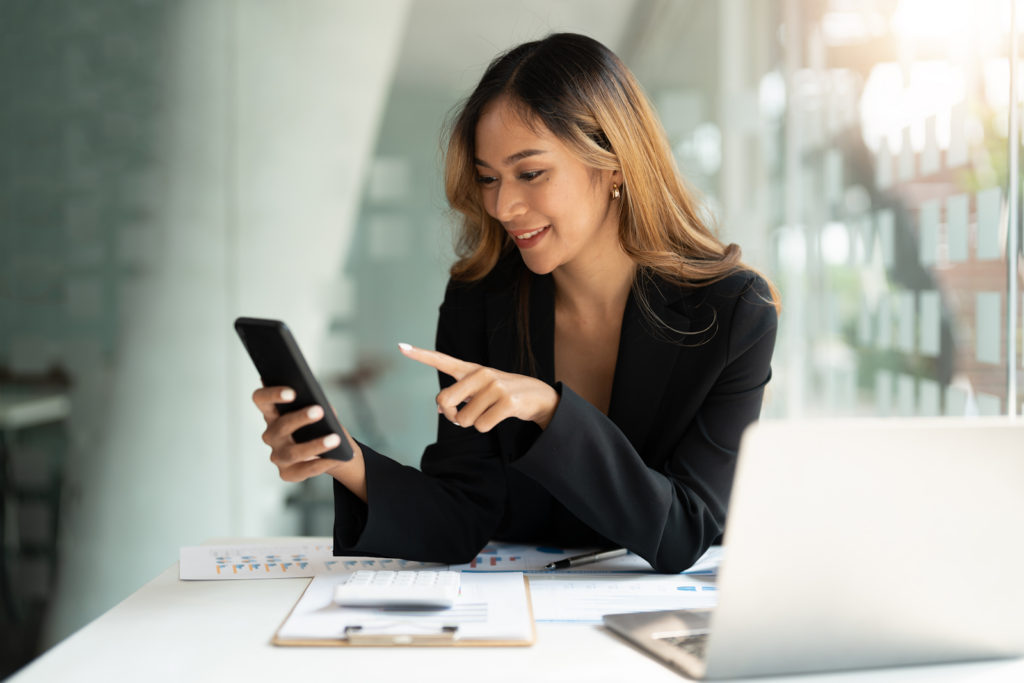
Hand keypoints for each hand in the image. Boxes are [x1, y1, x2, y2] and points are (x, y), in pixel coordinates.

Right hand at [252, 386, 365, 500]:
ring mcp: (277, 456)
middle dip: (300, 418)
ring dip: (315, 445)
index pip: (261, 399)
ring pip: (292, 452)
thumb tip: (325, 408)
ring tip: (335, 438)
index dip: (272, 394)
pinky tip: (334, 458)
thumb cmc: (321, 426)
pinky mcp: (286, 473)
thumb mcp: (321, 412)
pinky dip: (320, 464)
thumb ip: (319, 405)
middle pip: (280, 426)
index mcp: (273, 414)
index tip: (292, 392)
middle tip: (319, 410)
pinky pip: (303, 470)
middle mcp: (271, 435)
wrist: (332, 452)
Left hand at [399, 343, 559, 430]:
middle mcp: (481, 374)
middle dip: (452, 416)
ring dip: (474, 424)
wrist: (539, 397)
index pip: (442, 360)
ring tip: (491, 412)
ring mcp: (495, 386)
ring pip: (464, 420)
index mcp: (472, 370)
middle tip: (465, 417)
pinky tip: (500, 416)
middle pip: (445, 401)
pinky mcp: (507, 402)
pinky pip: (481, 426)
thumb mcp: (481, 392)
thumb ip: (459, 396)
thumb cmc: (504, 395)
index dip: (420, 355)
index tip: (400, 346)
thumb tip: (440, 408)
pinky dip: (487, 427)